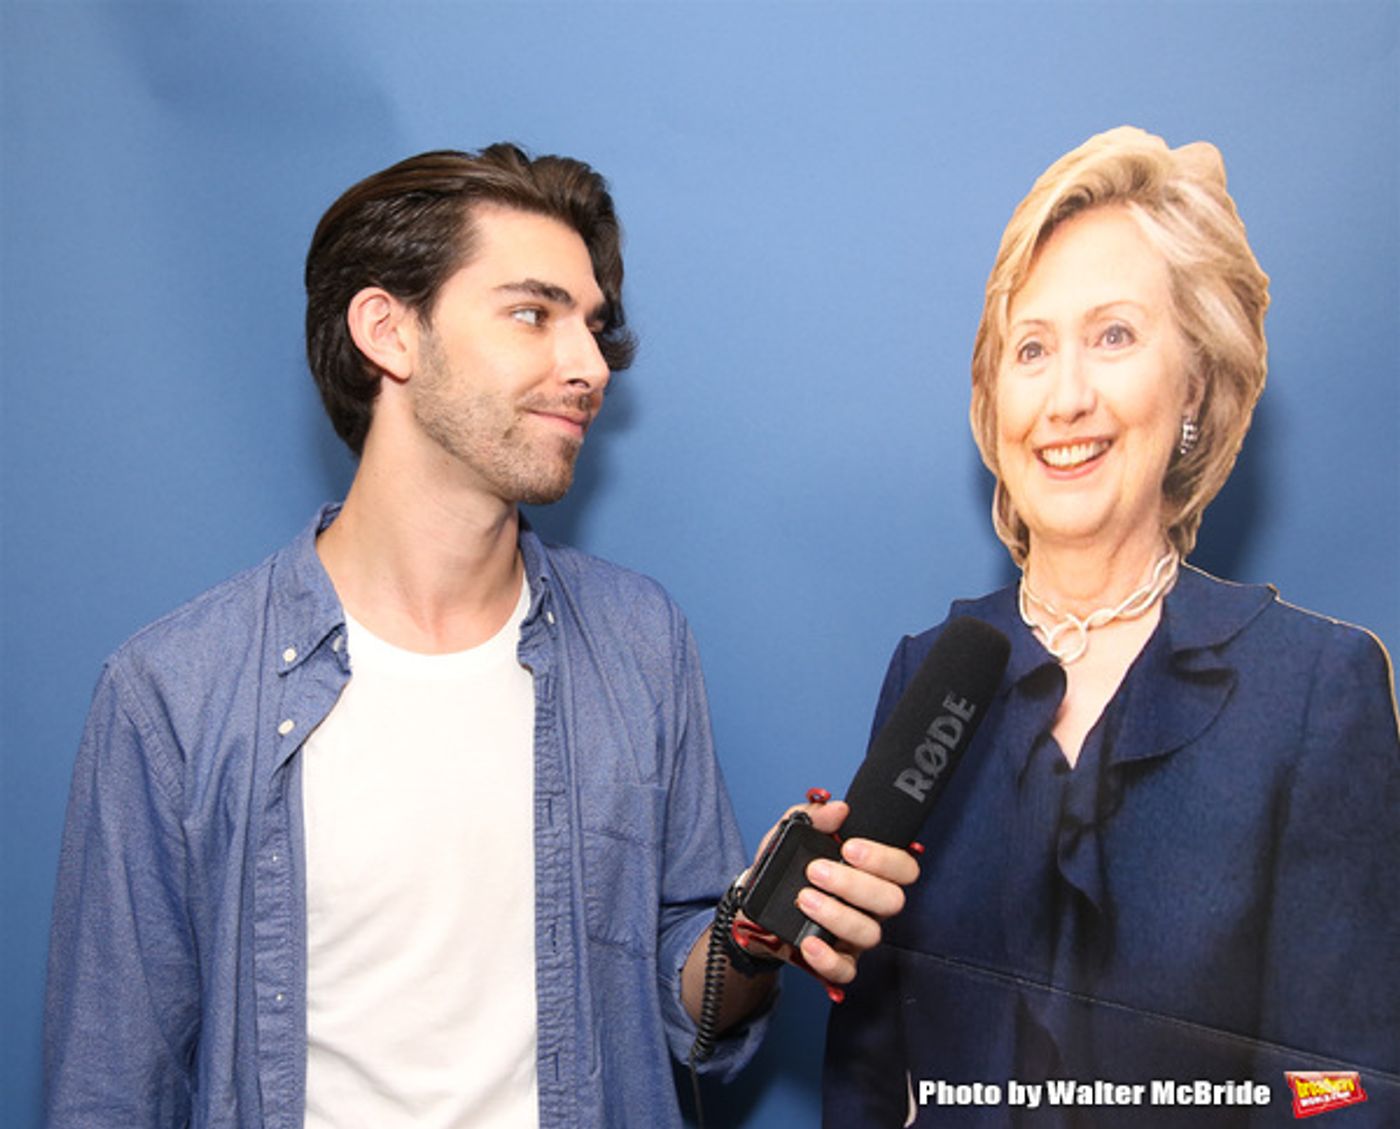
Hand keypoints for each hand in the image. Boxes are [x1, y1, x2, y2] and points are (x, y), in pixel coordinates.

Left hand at [744, 798, 918, 985]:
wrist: (754, 909)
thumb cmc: (784, 873)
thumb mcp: (790, 837)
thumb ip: (811, 817)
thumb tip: (836, 809)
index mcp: (870, 874)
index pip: (904, 868)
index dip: (885, 859)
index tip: (849, 847)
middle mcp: (870, 906)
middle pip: (892, 901)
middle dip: (854, 884)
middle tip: (816, 871)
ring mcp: (855, 936)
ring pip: (870, 933)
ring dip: (837, 914)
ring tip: (804, 899)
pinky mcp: (836, 961)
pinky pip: (845, 970)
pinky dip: (827, 959)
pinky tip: (808, 942)